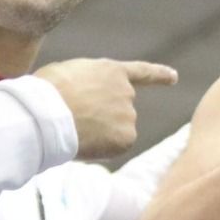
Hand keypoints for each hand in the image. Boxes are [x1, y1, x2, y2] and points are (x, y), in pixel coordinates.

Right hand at [34, 58, 177, 158]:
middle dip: (104, 117)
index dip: (158, 75)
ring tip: (74, 127)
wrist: (50, 112)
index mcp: (111, 71)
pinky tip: (85, 142)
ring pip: (117, 130)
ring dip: (100, 132)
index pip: (141, 72)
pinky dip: (102, 148)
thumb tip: (86, 103)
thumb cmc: (46, 92)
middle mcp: (127, 92)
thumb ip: (87, 85)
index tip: (174, 77)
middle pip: (120, 110)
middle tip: (76, 119)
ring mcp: (129, 115)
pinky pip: (115, 147)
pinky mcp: (127, 137)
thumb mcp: (67, 74)